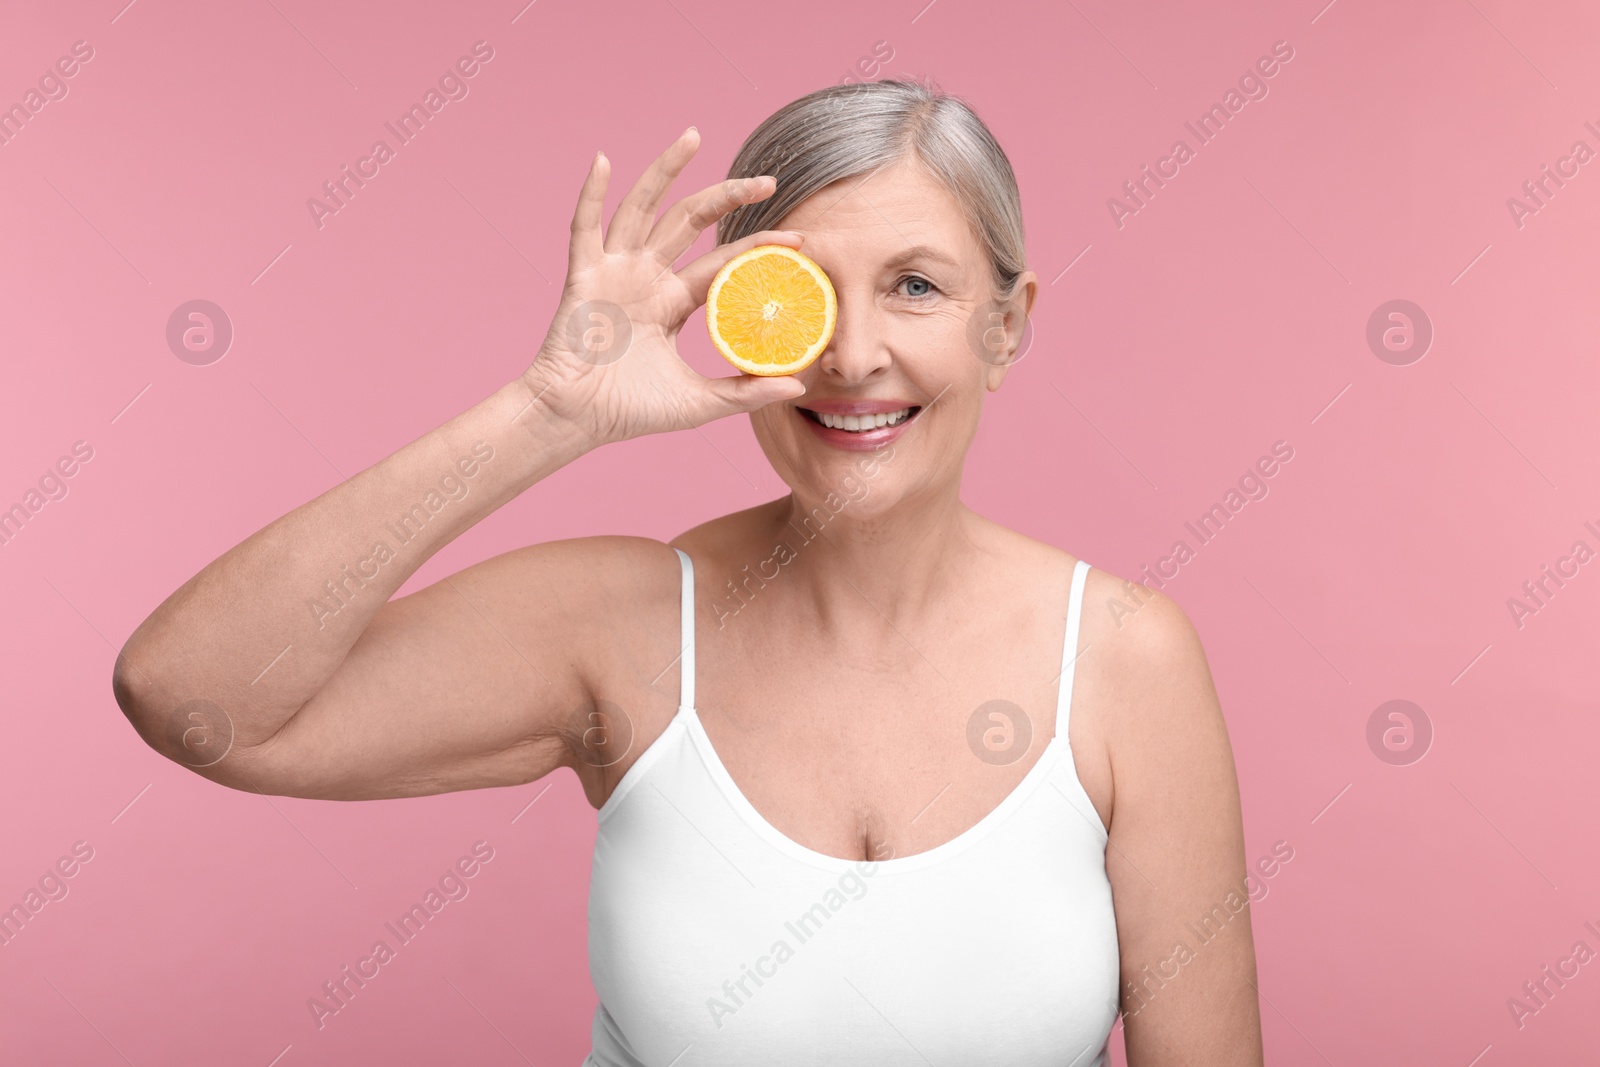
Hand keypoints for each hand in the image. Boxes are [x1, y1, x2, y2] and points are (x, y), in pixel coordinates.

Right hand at [521, 127, 808, 446]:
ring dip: (665, 171)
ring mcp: (614, 272)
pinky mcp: (583, 277)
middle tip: (767, 181)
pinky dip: (591, 194)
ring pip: (642, 209)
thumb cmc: (631, 411)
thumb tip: (800, 387)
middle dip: (727, 196)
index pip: (721, 262)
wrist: (576, 420)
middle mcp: (646, 277)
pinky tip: (604, 161)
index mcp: (673, 301)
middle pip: (689, 221)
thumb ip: (745, 392)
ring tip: (693, 136)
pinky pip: (585, 229)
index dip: (756, 248)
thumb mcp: (699, 402)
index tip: (797, 240)